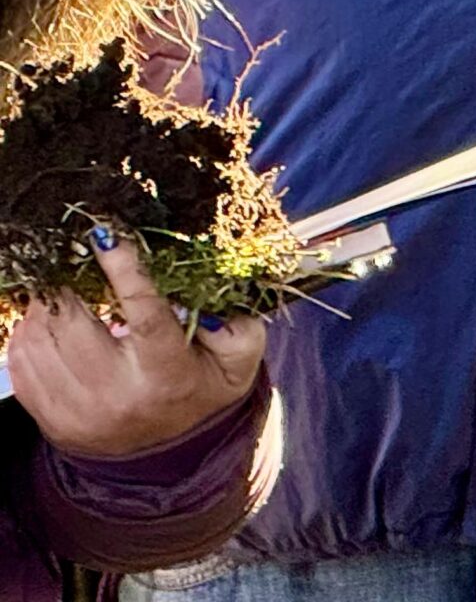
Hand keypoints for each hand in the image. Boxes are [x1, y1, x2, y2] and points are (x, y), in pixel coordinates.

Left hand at [6, 232, 264, 459]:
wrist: (173, 454)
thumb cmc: (205, 386)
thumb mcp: (239, 355)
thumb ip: (234, 319)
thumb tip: (199, 286)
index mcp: (168, 374)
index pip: (144, 315)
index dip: (124, 271)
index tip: (106, 236)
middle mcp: (118, 396)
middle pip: (74, 327)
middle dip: (66, 284)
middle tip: (70, 258)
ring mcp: (79, 413)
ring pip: (38, 344)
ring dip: (44, 307)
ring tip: (61, 289)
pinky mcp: (52, 422)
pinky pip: (20, 369)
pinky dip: (26, 335)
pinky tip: (47, 321)